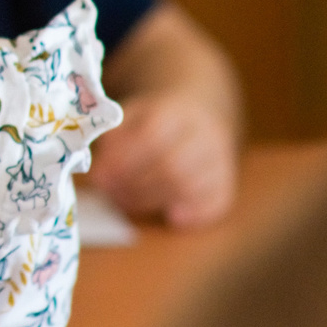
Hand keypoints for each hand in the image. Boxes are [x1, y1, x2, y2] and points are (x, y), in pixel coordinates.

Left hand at [88, 91, 237, 226]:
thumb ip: (112, 138)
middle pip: (173, 166)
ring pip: (191, 186)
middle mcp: (204, 133)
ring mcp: (220, 157)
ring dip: (154, 201)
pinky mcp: (227, 179)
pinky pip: (217, 200)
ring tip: (125, 202)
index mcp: (175, 111)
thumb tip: (100, 173)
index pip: (152, 136)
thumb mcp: (128, 115)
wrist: (197, 110)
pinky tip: (171, 216)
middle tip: (109, 194)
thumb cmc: (152, 119)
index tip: (99, 177)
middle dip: (135, 186)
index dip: (124, 161)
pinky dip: (195, 213)